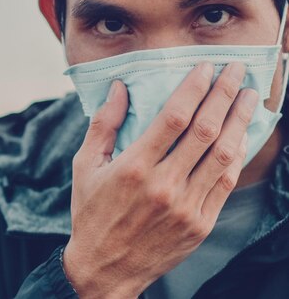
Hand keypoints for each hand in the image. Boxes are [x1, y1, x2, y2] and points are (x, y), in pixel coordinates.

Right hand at [63, 62, 258, 297]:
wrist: (106, 268)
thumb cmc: (91, 213)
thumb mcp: (85, 167)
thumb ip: (103, 125)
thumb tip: (120, 88)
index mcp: (133, 168)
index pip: (174, 118)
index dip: (194, 88)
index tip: (205, 67)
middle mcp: (164, 186)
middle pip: (205, 131)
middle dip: (224, 94)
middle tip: (237, 70)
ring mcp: (186, 207)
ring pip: (223, 155)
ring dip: (239, 121)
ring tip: (248, 96)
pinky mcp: (200, 224)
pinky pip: (225, 183)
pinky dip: (236, 155)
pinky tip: (240, 135)